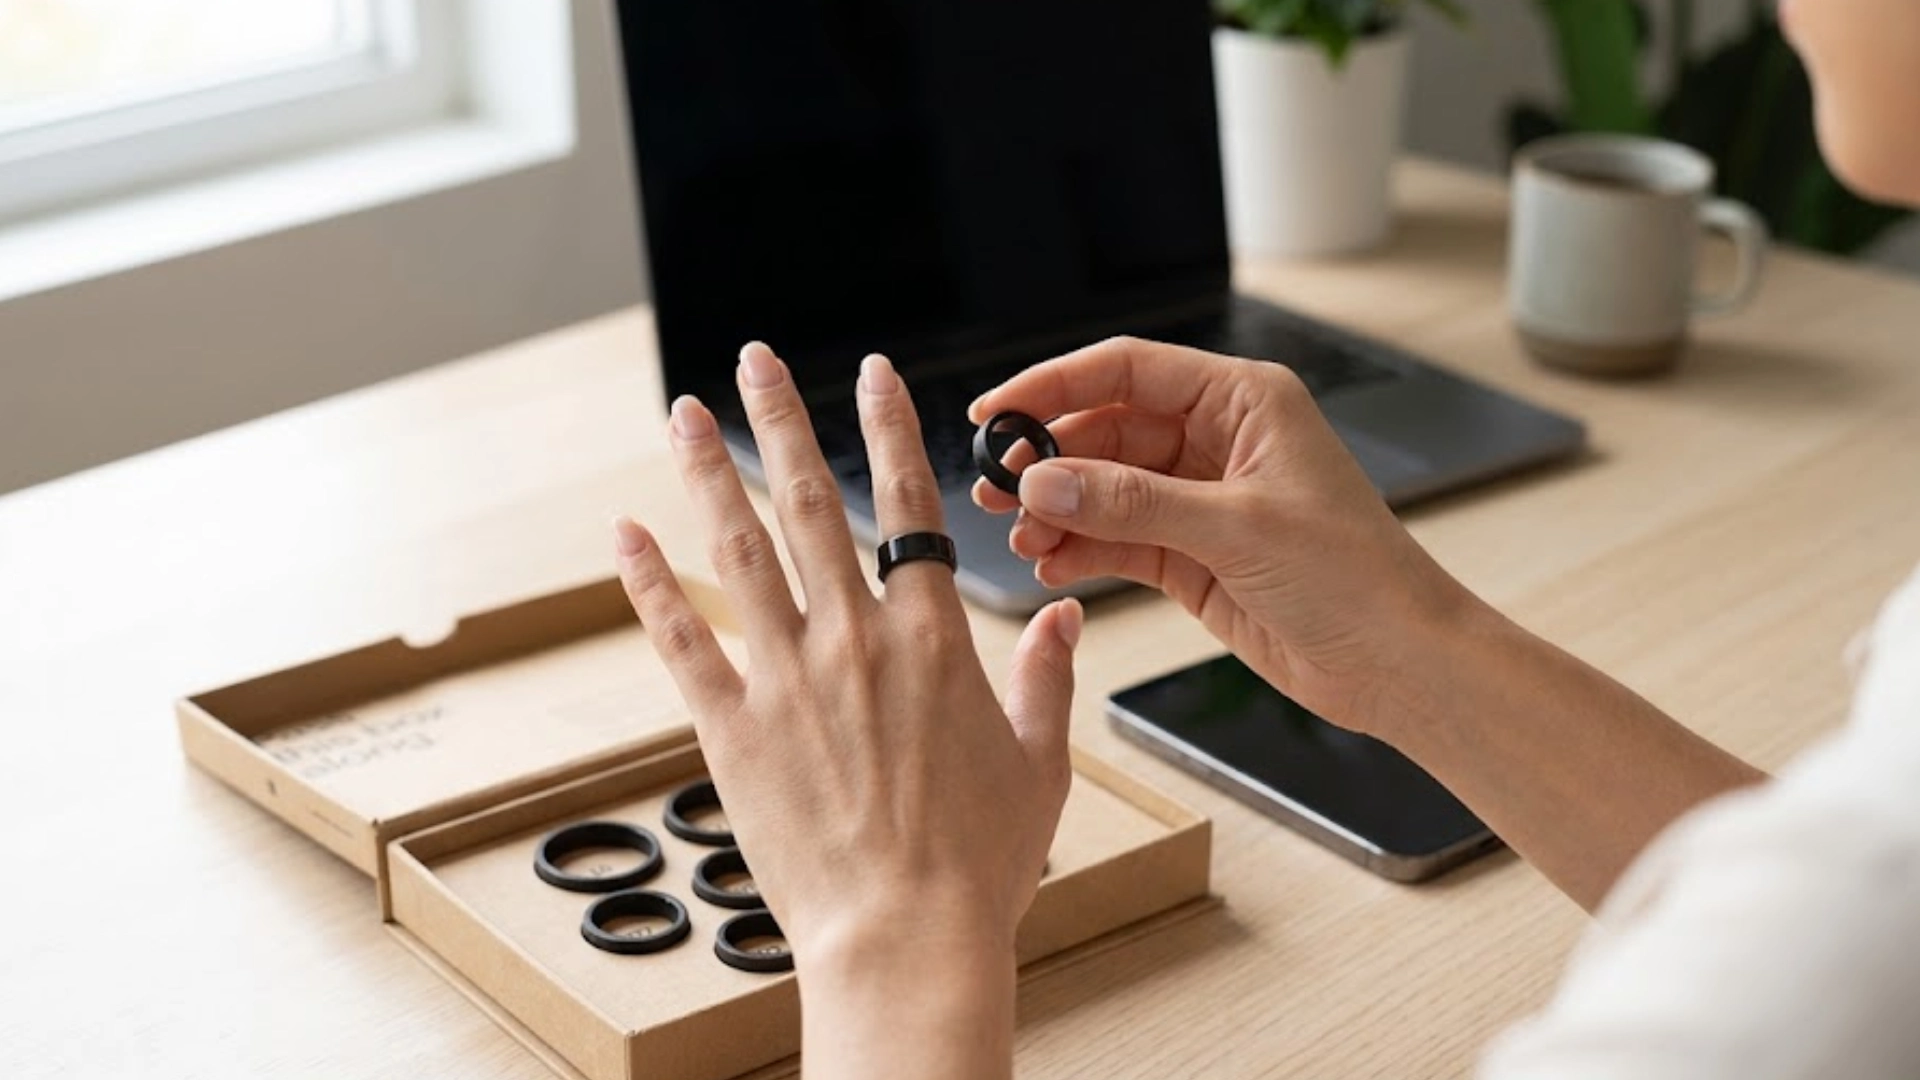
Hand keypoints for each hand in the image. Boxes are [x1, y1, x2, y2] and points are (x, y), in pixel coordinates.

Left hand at [612, 342, 1080, 1077]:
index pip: (909, 506)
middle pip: (812, 504)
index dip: (888, 428)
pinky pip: (682, 638)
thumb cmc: (981, 862)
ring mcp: (787, 678)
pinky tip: (627, 532)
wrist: (907, 936)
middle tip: (753, 359)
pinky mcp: (732, 727)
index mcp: (933, 640)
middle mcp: (855, 640)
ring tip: (685, 412)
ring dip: (709, 473)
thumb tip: (1060, 615)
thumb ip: (1047, 677)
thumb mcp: (1041, 763)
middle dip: (782, 420)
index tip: (870, 373)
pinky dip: (651, 582)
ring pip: (739, 550)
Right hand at [971, 336, 1473, 734]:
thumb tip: (1045, 479)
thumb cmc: (1356, 577)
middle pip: (1107, 429)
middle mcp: (1220, 440)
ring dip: (1059, 509)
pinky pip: (1118, 539)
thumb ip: (1133, 503)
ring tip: (1021, 536)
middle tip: (994, 487)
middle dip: (1048, 458)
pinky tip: (1052, 564)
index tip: (996, 410)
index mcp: (1245, 400)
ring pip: (1105, 488)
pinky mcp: (1192, 554)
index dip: (1055, 384)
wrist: (1399, 662)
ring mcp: (1203, 499)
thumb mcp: (1237, 528)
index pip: (1128, 369)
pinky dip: (1081, 549)